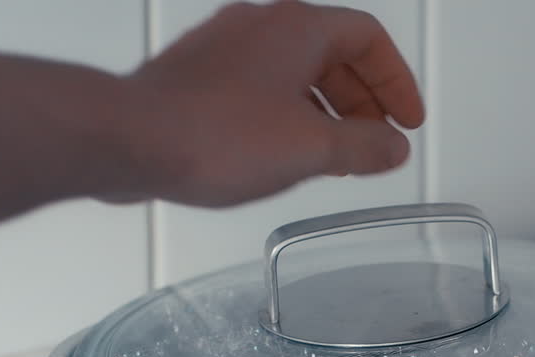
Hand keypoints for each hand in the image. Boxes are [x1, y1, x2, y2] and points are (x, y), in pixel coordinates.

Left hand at [121, 0, 424, 205]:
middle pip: (332, 53)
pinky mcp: (198, 75)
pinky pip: (259, 87)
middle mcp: (259, 26)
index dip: (397, 83)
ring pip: (294, 70)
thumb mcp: (312, 149)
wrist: (128, 141)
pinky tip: (283, 152)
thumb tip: (391, 147)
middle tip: (377, 136)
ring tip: (336, 152)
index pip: (369, 40)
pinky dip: (287, 113)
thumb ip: (364, 147)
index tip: (406, 117)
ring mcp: (224, 48)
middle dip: (362, 99)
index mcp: (297, 29)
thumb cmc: (209, 134)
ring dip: (325, 109)